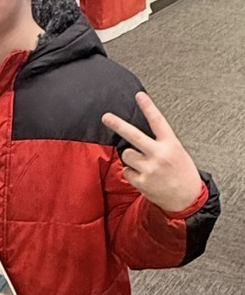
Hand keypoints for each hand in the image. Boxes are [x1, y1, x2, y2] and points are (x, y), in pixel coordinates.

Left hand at [102, 91, 201, 211]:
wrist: (187, 199)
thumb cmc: (182, 173)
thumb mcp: (177, 151)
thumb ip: (161, 142)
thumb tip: (138, 135)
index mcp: (171, 144)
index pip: (158, 121)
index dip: (148, 107)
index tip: (139, 95)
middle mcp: (160, 155)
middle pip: (134, 136)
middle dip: (118, 124)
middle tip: (106, 117)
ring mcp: (150, 169)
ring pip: (127, 155)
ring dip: (131, 158)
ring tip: (144, 165)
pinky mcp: (142, 182)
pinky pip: (126, 171)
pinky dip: (131, 173)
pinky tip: (144, 177)